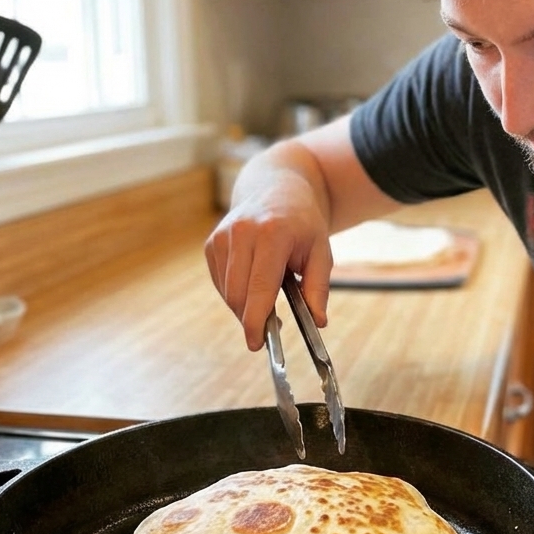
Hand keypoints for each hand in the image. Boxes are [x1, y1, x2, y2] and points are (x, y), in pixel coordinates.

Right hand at [204, 167, 332, 350]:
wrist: (276, 190)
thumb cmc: (303, 224)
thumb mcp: (321, 251)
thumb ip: (319, 288)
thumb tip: (318, 322)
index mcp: (273, 233)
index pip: (260, 287)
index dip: (256, 320)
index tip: (257, 343)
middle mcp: (242, 232)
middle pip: (238, 294)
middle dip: (251, 318)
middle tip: (272, 328)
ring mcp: (222, 236)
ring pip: (227, 292)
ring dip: (245, 306)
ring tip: (269, 296)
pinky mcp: (211, 243)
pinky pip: (221, 283)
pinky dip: (236, 292)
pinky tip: (253, 281)